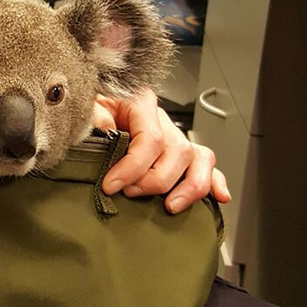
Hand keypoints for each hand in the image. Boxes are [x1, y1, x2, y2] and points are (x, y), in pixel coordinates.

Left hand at [92, 90, 230, 213]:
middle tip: (130, 193)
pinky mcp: (177, 150)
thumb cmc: (92, 104)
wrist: (95, 101)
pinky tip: (219, 196)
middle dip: (155, 180)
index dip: (133, 167)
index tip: (112, 186)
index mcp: (141, 103)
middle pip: (177, 152)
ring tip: (169, 206)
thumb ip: (95, 114)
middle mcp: (162, 118)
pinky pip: (204, 162)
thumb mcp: (88, 102)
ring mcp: (173, 134)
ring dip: (188, 187)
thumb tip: (106, 128)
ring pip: (197, 158)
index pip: (151, 138)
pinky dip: (214, 180)